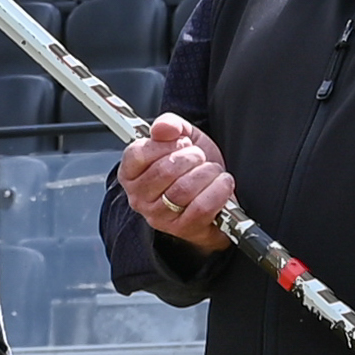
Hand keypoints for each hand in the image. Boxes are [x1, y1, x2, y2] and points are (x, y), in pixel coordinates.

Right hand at [114, 113, 235, 243]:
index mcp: (131, 173)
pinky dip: (218, 191)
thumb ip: (170, 124)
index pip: (138, 154)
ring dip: (207, 173)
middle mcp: (139, 198)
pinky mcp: (182, 229)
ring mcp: (159, 217)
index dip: (165, 144)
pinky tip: (222, 183)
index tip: (181, 142)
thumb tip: (164, 128)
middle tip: (200, 157)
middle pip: (165, 171)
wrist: (214, 194)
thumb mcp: (182, 137)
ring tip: (213, 170)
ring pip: (184, 189)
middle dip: (192, 157)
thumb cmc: (193, 168)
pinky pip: (202, 207)